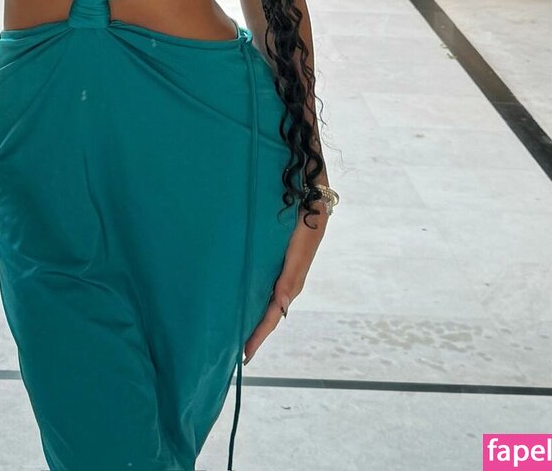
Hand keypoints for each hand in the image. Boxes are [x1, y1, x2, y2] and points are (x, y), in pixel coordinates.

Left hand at [242, 200, 329, 363]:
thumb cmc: (306, 221)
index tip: (245, 355)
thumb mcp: (300, 249)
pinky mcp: (277, 258)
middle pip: (269, 313)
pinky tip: (246, 299)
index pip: (272, 316)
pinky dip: (257, 297)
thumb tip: (281, 308)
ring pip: (267, 300)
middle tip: (240, 353)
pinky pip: (265, 284)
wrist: (312, 195)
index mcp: (292, 282)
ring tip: (241, 332)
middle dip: (256, 332)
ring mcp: (282, 270)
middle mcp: (286, 280)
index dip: (259, 335)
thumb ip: (291, 277)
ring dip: (256, 317)